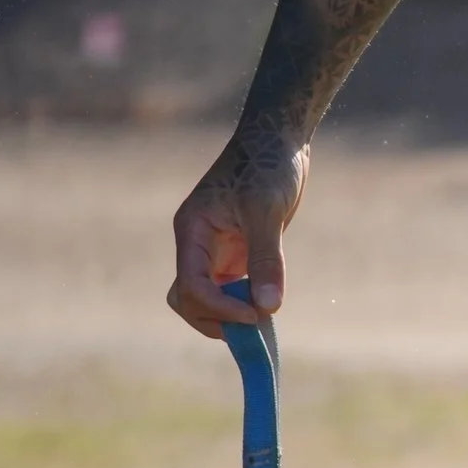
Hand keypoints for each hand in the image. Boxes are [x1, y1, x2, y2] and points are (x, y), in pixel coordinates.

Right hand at [167, 125, 309, 337]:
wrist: (279, 139)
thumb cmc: (268, 164)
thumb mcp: (266, 210)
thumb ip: (266, 259)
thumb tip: (267, 307)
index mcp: (192, 231)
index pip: (191, 284)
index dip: (218, 307)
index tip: (253, 316)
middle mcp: (197, 244)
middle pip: (188, 299)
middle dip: (215, 318)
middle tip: (254, 328)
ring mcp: (215, 251)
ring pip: (206, 299)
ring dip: (228, 316)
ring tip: (262, 322)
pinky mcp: (236, 253)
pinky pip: (230, 290)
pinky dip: (243, 305)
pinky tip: (266, 308)